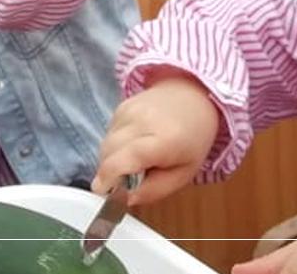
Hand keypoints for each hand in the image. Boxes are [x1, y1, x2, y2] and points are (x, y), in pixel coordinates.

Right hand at [91, 72, 219, 205]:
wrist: (193, 97)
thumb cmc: (192, 139)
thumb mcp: (184, 174)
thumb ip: (155, 190)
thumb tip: (126, 199)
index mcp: (164, 141)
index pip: (124, 160)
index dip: (108, 178)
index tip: (103, 193)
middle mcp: (143, 121)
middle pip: (109, 154)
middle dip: (109, 173)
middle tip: (124, 182)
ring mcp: (130, 110)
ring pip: (105, 144)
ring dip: (112, 159)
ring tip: (134, 161)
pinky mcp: (122, 106)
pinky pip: (108, 133)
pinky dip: (114, 145)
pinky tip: (132, 143)